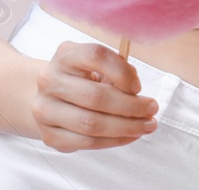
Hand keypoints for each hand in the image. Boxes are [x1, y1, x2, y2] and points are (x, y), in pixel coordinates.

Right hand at [32, 41, 158, 151]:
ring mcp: (45, 109)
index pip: (96, 57)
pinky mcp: (49, 134)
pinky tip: (129, 135)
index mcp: (65, 55)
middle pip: (96, 97)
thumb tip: (135, 91)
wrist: (47, 96)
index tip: (138, 86)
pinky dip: (113, 141)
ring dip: (125, 127)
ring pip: (91, 124)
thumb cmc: (81, 78)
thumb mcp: (96, 65)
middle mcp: (50, 80)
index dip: (122, 72)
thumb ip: (116, 70)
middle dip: (131, 106)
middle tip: (152, 109)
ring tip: (146, 125)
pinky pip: (87, 142)